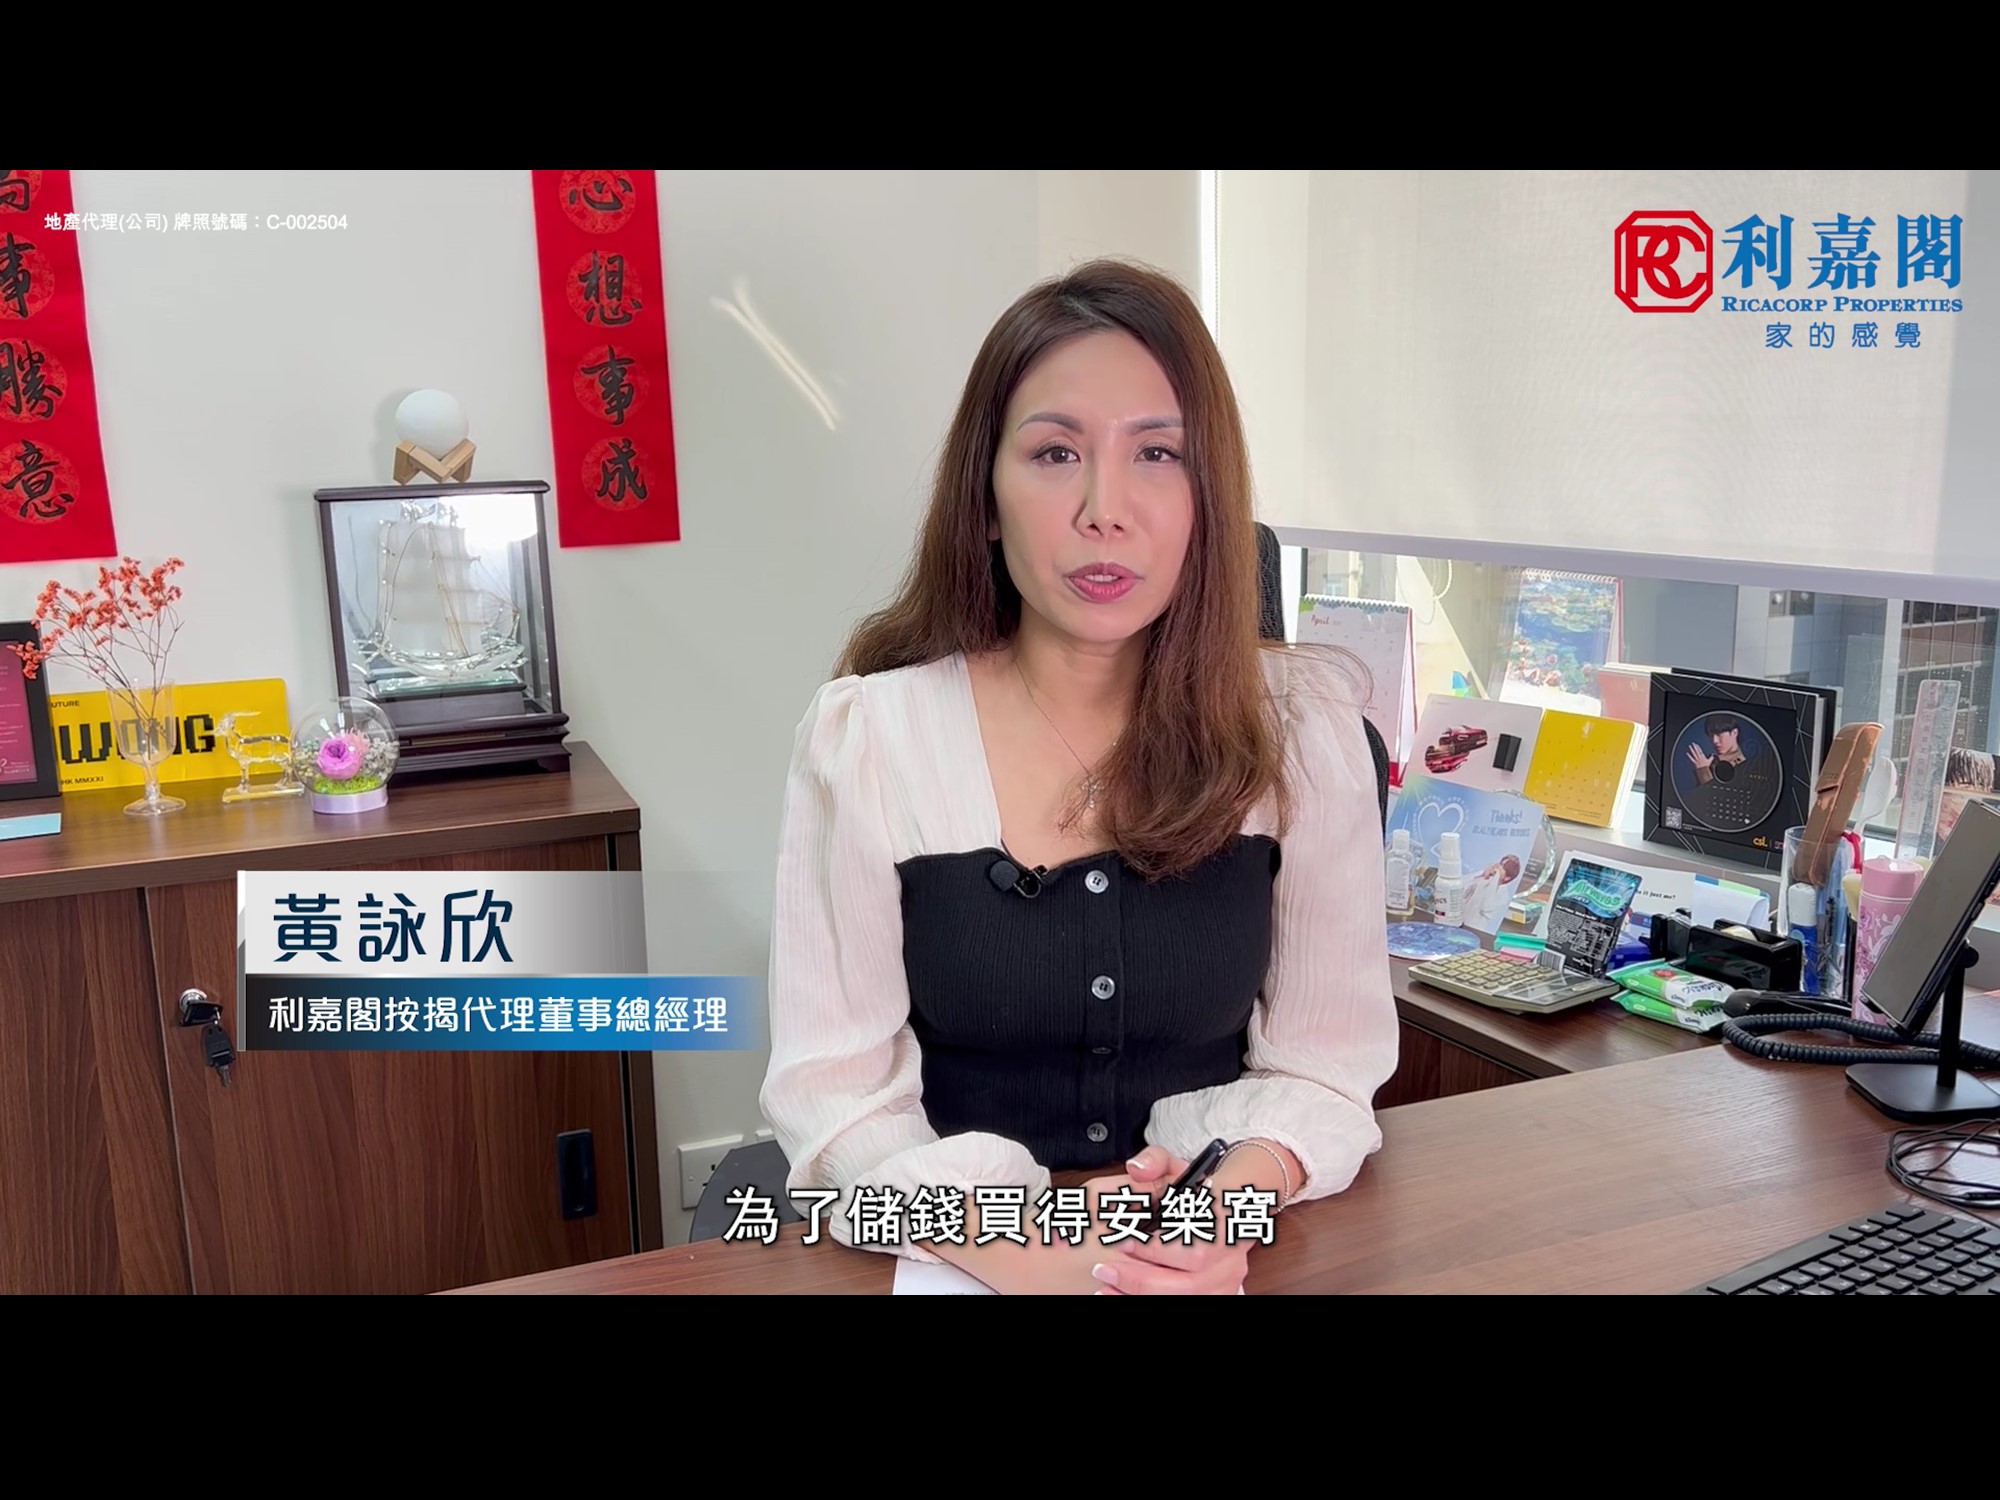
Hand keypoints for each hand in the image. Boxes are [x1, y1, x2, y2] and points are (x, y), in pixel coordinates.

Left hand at [1082, 1147, 1251, 1294]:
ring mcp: (1227, 1282)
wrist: (1226, 1213)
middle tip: (1104, 1269)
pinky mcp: (1219, 1295)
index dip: (1156, 1249)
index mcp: (1224, 1222)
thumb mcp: (1174, 1166)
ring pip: (1188, 1298)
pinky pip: (1188, 1304)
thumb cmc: (1194, 1193)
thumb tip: (1137, 1170)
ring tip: (1106, 1286)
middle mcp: (1232, 1257)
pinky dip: (1151, 1301)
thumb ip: (1153, 1160)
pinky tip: (1122, 1295)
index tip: (1123, 1243)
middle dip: (1143, 1279)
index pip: (1194, 1245)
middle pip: (1191, 1281)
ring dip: (1143, 1295)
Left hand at [1686, 743, 1712, 769]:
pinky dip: (1689, 756)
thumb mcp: (1710, 761)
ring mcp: (1696, 760)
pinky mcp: (1694, 762)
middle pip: (1696, 751)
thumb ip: (1711, 758)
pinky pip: (1691, 758)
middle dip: (1694, 747)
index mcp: (1703, 757)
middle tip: (1693, 743)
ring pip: (1693, 753)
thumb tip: (1713, 755)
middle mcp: (1699, 757)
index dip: (1698, 747)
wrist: (1704, 771)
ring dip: (1691, 749)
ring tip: (1690, 746)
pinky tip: (1687, 753)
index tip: (1696, 745)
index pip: (1700, 751)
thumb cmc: (1707, 766)